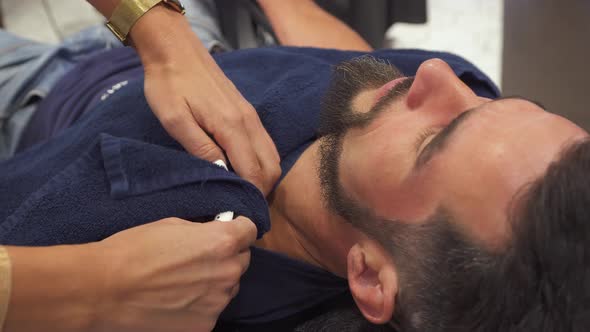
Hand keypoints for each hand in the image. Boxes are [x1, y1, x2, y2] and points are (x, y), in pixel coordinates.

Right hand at [91, 217, 256, 331]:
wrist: (105, 289)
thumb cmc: (134, 250)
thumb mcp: (172, 224)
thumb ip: (202, 231)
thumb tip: (213, 232)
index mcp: (223, 242)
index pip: (250, 231)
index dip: (238, 228)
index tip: (230, 230)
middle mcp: (228, 272)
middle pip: (242, 260)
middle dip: (227, 256)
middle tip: (200, 257)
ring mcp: (218, 302)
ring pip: (228, 286)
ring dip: (215, 281)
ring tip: (185, 281)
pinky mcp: (205, 325)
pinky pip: (212, 309)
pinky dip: (201, 304)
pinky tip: (177, 300)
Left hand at [131, 6, 280, 194]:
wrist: (176, 51)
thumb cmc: (170, 85)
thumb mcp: (175, 120)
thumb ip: (200, 148)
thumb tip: (221, 174)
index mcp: (232, 126)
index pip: (254, 172)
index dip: (252, 196)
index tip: (241, 213)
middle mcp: (249, 121)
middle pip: (271, 167)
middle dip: (263, 190)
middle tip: (243, 207)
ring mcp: (251, 115)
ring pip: (272, 156)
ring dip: (264, 177)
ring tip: (244, 193)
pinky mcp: (247, 112)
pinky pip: (265, 143)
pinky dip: (262, 162)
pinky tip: (244, 169)